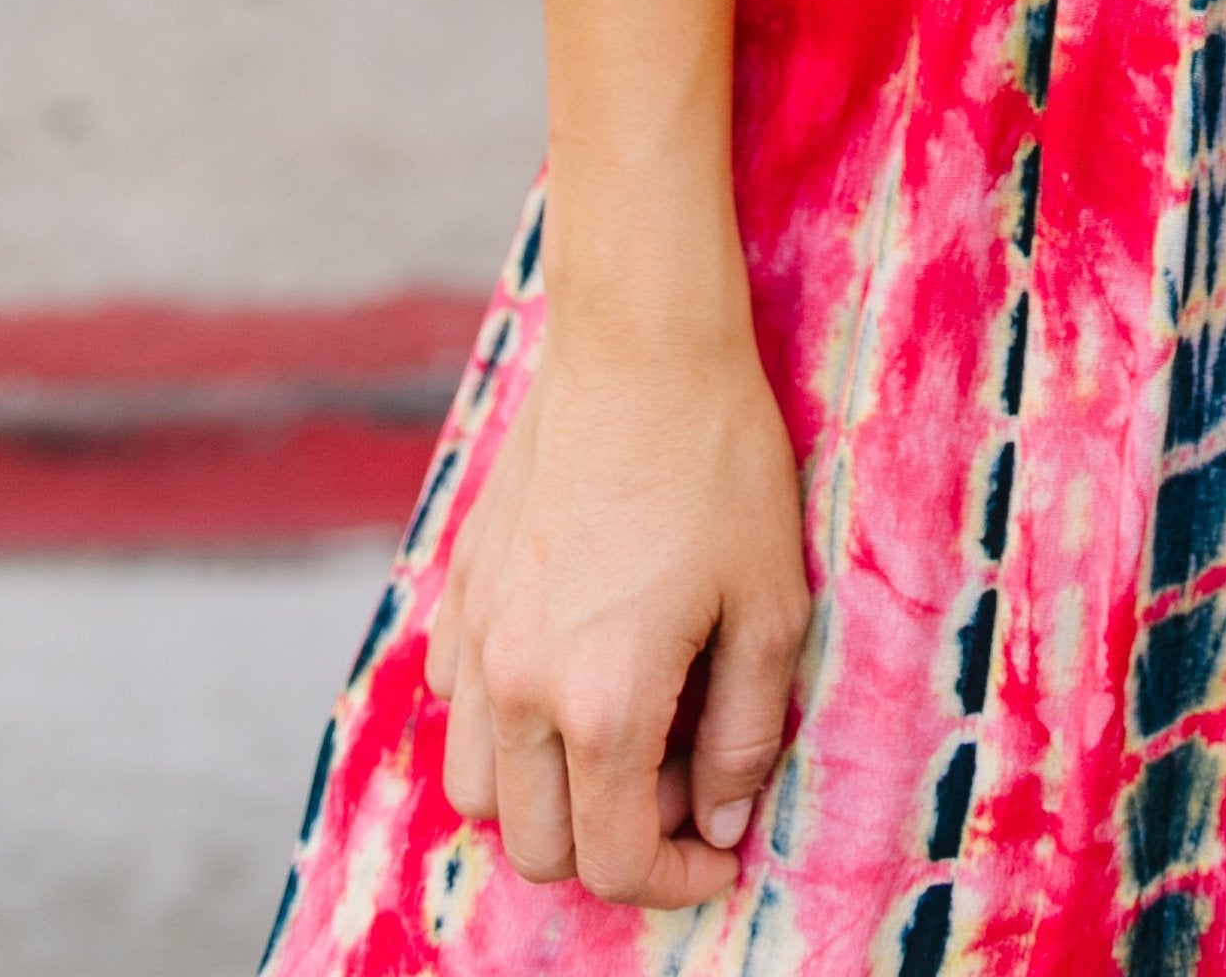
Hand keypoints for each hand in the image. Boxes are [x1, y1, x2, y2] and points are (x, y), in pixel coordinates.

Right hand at [426, 310, 808, 908]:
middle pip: (534, 846)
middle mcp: (519, 685)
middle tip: (678, 781)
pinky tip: (564, 664)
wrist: (643, 344)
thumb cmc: (720, 466)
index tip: (718, 851)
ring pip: (476, 787)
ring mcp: (477, 634)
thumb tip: (722, 819)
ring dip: (541, 793)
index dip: (674, 881)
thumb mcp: (771, 605)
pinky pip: (453, 699)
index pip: (615, 862)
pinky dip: (498, 718)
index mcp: (601, 704)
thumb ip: (745, 733)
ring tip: (617, 733)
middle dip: (609, 845)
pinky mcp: (460, 586)